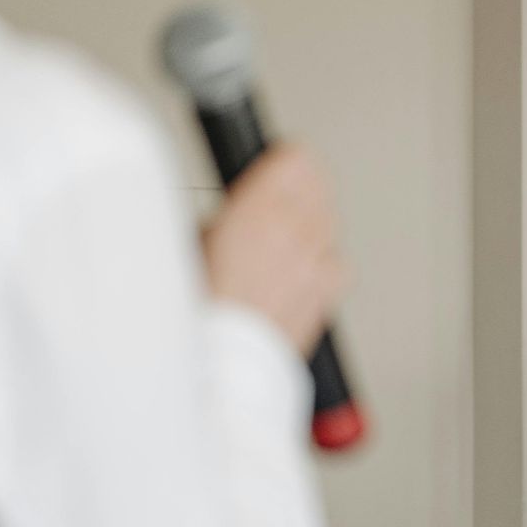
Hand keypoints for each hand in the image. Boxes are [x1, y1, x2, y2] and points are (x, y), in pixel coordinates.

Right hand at [202, 144, 345, 356]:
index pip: (297, 158)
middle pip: (319, 188)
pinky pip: (337, 265)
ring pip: (330, 224)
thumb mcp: (189, 242)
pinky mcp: (326, 296)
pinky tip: (296, 275)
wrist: (218, 368)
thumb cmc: (197, 311)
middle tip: (270, 204)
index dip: (281, 163)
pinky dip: (321, 266)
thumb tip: (234, 211)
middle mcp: (297, 234)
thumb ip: (226, 216)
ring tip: (280, 242)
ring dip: (309, 228)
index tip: (270, 168)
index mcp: (261, 210)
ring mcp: (316, 265)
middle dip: (295, 192)